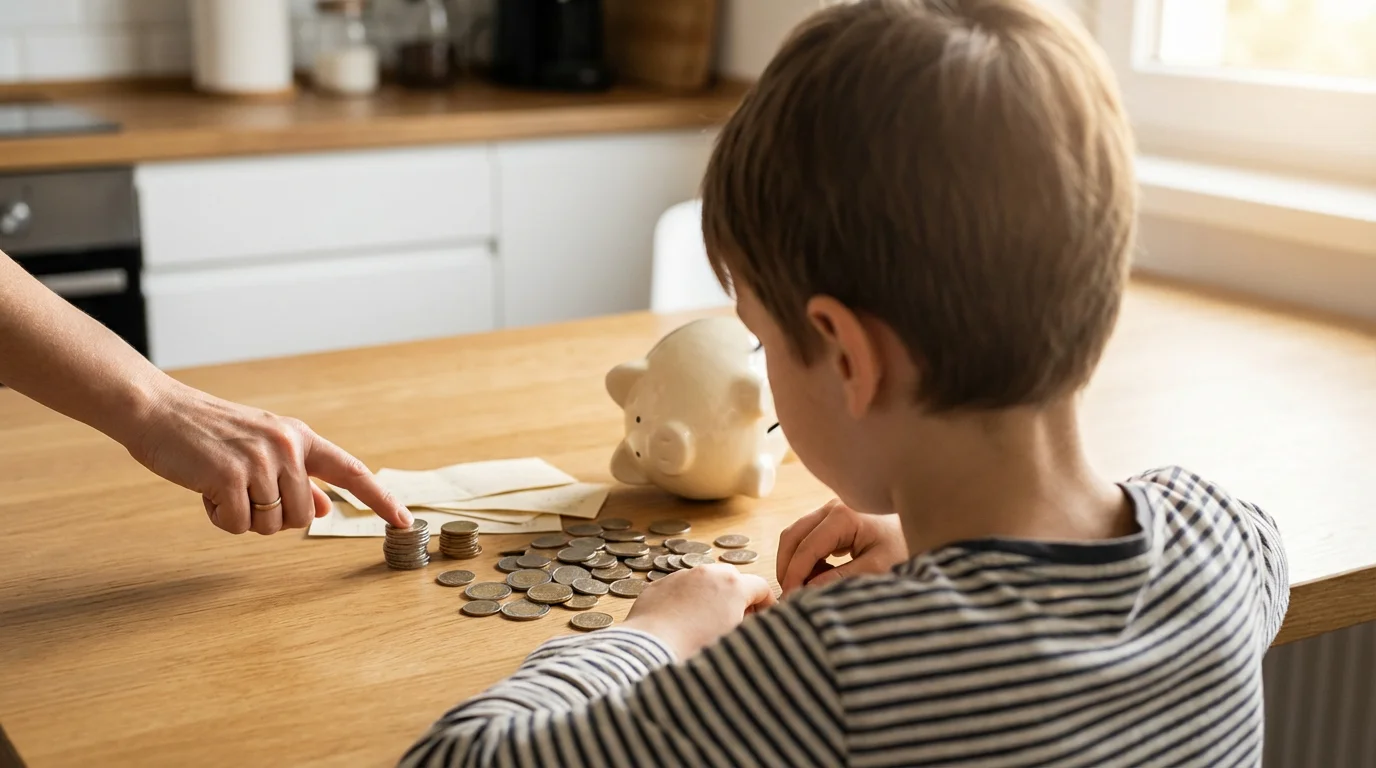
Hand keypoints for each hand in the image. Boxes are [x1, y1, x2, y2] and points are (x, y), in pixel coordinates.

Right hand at [123, 381, 411, 534]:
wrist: (157, 411)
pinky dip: (218, 518)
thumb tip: (325, 509)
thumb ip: (297, 477)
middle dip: (271, 517)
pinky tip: (204, 490)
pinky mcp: (230, 476)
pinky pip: (237, 526)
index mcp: (300, 437)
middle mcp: (288, 446)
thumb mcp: (263, 448)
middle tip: (240, 490)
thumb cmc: (209, 434)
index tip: (405, 521)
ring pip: (271, 526)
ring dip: (242, 517)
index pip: (352, 472)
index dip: (380, 499)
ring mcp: (261, 460)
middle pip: (302, 518)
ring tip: (220, 484)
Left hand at [622, 564, 776, 658]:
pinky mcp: (659, 585)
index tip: (764, 619)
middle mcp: (708, 573)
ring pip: (704, 582)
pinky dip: (686, 601)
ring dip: (710, 598)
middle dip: (738, 598)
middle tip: (736, 622)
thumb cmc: (696, 653)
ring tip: (705, 626)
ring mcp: (681, 576)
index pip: (761, 587)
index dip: (767, 604)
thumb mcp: (736, 643)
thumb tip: (753, 626)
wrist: (650, 652)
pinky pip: (680, 589)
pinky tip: (681, 624)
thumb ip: (751, 629)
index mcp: (733, 586)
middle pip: (733, 578)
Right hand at [777, 499, 907, 595]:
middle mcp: (832, 507)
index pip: (807, 546)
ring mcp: (830, 509)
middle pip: (793, 536)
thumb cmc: (904, 546)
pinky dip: (806, 556)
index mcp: (844, 516)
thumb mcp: (877, 567)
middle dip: (787, 566)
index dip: (795, 574)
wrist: (924, 525)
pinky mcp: (833, 517)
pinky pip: (807, 535)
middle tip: (790, 595)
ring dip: (794, 561)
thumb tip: (808, 590)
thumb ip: (841, 578)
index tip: (790, 598)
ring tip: (806, 586)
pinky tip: (820, 574)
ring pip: (796, 534)